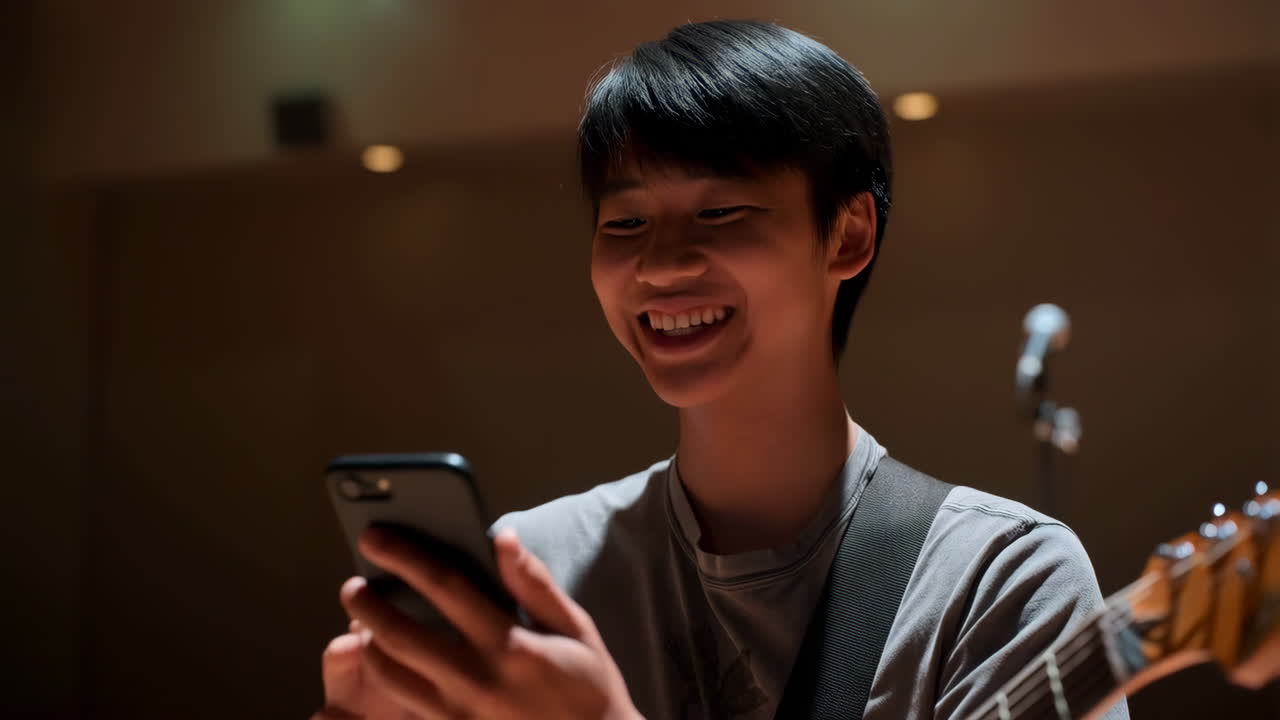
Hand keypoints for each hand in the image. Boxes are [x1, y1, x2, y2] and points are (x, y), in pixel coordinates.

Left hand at [320, 527, 640, 719]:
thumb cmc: (589, 689)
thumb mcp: (576, 630)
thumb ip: (534, 584)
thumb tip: (502, 538)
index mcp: (510, 643)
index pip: (444, 586)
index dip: (404, 556)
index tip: (376, 537)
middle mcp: (477, 680)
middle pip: (400, 634)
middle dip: (366, 604)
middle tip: (353, 585)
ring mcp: (459, 714)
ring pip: (390, 675)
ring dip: (368, 644)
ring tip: (364, 625)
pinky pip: (404, 704)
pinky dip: (386, 679)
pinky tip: (385, 661)